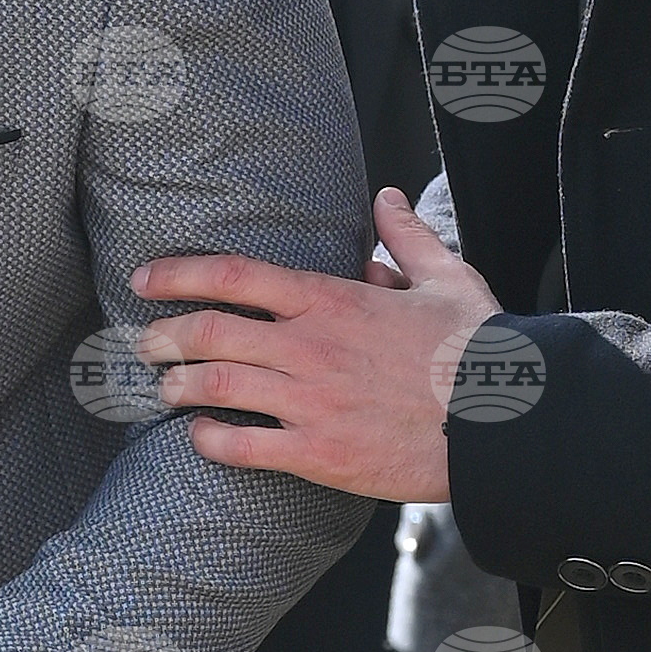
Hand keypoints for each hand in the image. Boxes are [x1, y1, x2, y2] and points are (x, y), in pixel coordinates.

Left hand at [128, 190, 497, 500]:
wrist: (506, 424)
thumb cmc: (478, 351)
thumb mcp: (447, 279)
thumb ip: (406, 237)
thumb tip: (387, 197)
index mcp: (333, 300)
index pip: (233, 275)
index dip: (178, 274)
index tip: (146, 280)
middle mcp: (310, 347)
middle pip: (208, 331)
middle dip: (163, 335)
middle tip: (144, 341)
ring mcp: (310, 402)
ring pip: (213, 387)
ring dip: (176, 385)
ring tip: (165, 387)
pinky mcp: (318, 454)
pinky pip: (242, 447)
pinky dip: (208, 440)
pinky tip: (199, 436)